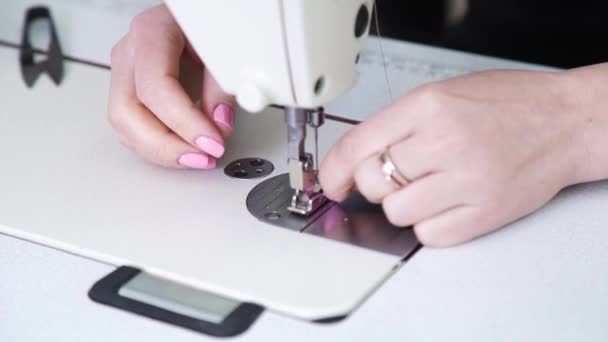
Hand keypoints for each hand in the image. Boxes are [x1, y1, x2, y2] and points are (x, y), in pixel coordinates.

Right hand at [107, 5, 235, 168]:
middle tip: (203, 157)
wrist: (199, 14)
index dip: (184, 122)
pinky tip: (184, 151)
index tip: (211, 142)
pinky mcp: (131, 91)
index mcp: (151, 33)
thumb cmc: (209, 24)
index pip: (155, 87)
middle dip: (167, 146)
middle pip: (127, 112)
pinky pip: (132, 127)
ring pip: (124, 125)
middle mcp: (130, 53)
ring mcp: (125, 72)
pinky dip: (158, 146)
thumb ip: (222, 84)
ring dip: (161, 151)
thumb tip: (220, 124)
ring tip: (198, 158)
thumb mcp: (223, 45)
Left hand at [320, 69, 586, 246]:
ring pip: (396, 212)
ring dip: (403, 204)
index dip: (333, 169)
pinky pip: (428, 236)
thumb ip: (398, 124)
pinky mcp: (484, 213)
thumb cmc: (507, 104)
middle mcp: (444, 142)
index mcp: (428, 106)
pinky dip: (428, 225)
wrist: (564, 122)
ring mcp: (466, 181)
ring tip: (429, 187)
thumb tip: (356, 158)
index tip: (331, 182)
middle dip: (374, 183)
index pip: (358, 144)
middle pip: (372, 182)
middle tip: (395, 176)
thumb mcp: (443, 94)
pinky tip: (445, 204)